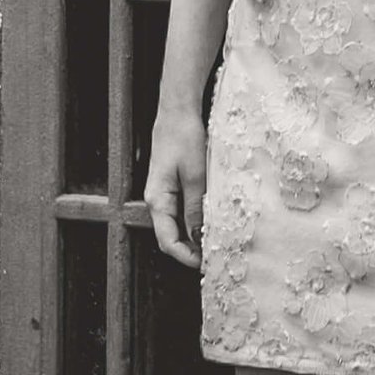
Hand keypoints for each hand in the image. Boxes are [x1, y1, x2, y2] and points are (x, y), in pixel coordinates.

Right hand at [143, 102, 207, 267]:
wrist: (178, 111)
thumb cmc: (184, 138)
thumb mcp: (195, 175)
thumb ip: (196, 208)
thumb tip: (199, 237)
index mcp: (157, 199)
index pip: (167, 240)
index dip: (185, 257)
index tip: (205, 264)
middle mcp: (157, 199)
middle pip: (171, 235)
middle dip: (191, 249)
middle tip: (216, 256)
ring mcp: (164, 191)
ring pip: (178, 223)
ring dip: (195, 234)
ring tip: (217, 240)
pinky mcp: (173, 183)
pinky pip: (182, 209)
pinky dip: (196, 218)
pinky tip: (212, 218)